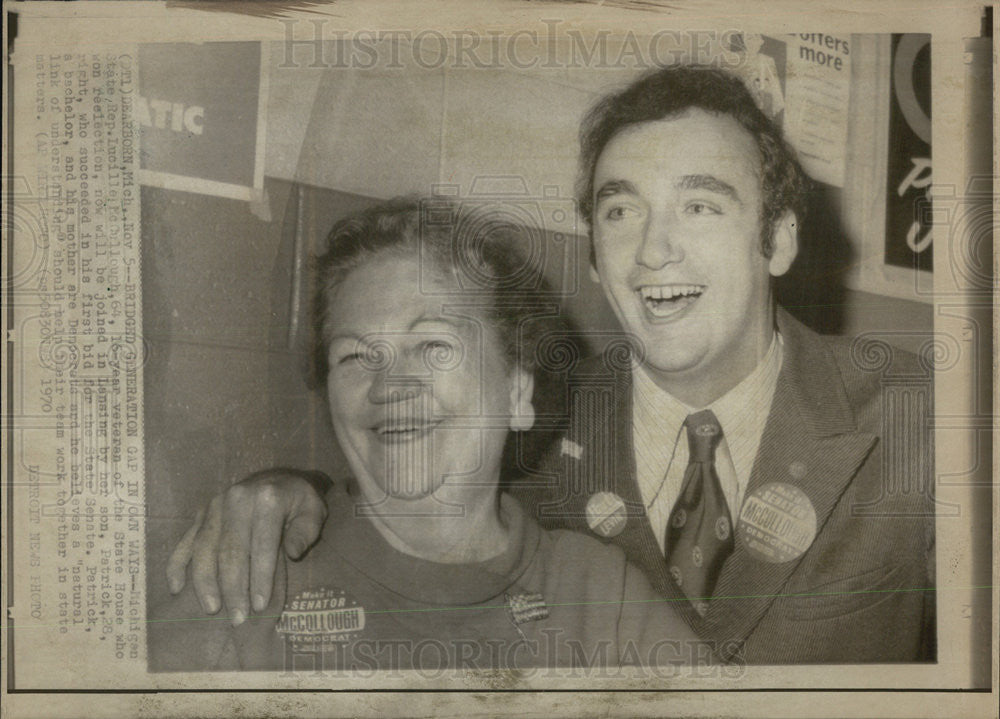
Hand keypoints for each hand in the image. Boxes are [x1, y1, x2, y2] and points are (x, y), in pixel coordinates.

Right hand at [166, 469, 329, 624]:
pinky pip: (185, 541)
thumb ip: (305, 532)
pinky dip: (177, 565)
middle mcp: (237, 500)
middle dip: (233, 588)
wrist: (279, 478)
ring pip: (204, 548)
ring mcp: (215, 506)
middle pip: (230, 551)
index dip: (260, 578)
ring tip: (212, 609)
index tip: (260, 606)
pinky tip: (177, 589)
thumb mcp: (314, 511)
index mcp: (267, 499)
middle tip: (237, 618)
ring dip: (206, 582)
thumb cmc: (299, 501)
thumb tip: (292, 553)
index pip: (262, 545)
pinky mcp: (201, 512)